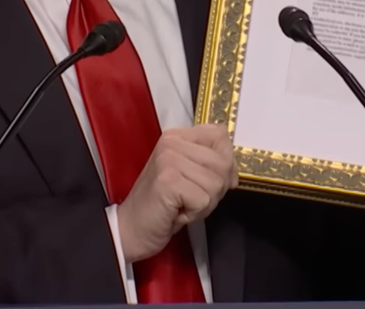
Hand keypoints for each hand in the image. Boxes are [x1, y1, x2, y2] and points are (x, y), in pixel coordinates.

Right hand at [116, 124, 238, 262]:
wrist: (131, 229)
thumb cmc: (162, 206)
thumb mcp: (188, 176)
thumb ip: (210, 164)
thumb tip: (233, 171)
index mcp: (176, 137)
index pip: (220, 135)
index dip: (225, 161)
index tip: (209, 179)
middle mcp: (171, 143)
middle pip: (223, 162)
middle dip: (215, 189)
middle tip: (191, 198)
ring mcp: (169, 160)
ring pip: (216, 183)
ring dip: (205, 203)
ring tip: (182, 204)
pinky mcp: (168, 181)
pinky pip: (204, 199)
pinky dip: (196, 212)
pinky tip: (177, 212)